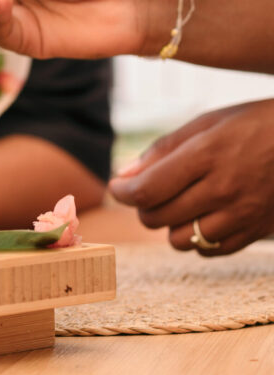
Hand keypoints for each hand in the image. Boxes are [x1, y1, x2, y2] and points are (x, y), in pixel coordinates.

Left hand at [109, 99, 273, 255]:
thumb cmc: (256, 125)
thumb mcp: (208, 123)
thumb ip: (162, 149)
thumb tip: (124, 175)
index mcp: (207, 156)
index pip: (147, 190)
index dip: (122, 192)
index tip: (118, 187)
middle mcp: (224, 189)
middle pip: (157, 217)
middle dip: (143, 206)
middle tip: (150, 191)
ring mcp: (242, 215)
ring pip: (180, 240)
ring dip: (169, 224)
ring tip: (178, 203)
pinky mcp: (256, 232)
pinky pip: (209, 251)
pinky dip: (197, 238)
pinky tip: (202, 216)